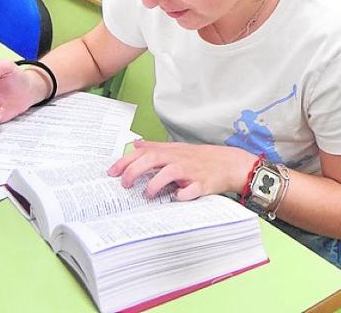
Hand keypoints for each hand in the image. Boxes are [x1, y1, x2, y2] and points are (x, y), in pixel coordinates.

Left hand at [109, 140, 259, 199]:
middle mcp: (178, 159)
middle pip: (152, 159)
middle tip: (125, 184)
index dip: (126, 161)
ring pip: (170, 172)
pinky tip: (177, 198)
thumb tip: (135, 144)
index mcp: (170, 152)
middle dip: (135, 170)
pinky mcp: (203, 184)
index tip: (112, 172)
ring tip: (148, 194)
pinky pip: (192, 189)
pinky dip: (184, 194)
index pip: (143, 152)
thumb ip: (154, 147)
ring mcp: (190, 171)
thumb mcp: (175, 149)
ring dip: (156, 183)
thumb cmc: (199, 158)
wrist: (228, 163)